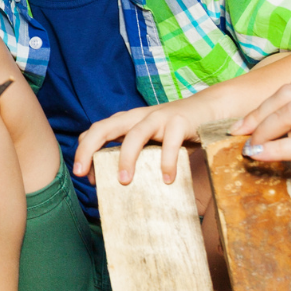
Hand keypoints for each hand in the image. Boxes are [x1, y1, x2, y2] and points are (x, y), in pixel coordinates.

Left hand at [74, 98, 213, 186]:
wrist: (208, 108)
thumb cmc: (174, 130)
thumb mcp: (149, 140)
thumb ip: (134, 154)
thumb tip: (118, 182)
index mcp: (127, 121)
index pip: (96, 131)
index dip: (84, 150)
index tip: (83, 174)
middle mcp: (138, 116)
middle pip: (105, 127)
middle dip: (88, 148)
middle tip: (82, 172)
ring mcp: (159, 117)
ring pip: (135, 134)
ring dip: (126, 158)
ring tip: (124, 181)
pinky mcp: (180, 122)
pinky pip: (171, 142)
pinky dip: (167, 162)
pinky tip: (167, 179)